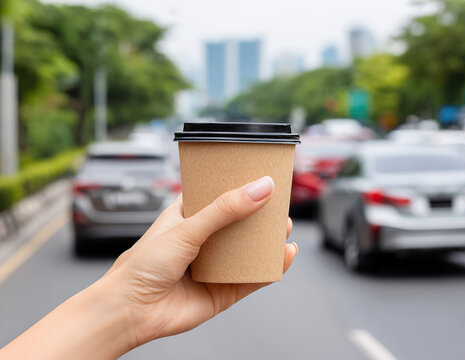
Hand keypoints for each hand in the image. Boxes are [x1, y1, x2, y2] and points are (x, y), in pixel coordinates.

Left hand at [101, 176, 296, 348]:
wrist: (130, 311)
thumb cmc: (141, 267)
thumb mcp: (186, 228)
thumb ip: (224, 210)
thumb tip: (258, 189)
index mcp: (188, 216)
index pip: (218, 194)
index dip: (239, 185)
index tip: (260, 175)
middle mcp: (203, 240)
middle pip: (238, 222)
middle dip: (259, 214)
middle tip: (278, 204)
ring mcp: (214, 266)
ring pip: (248, 251)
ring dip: (267, 241)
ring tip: (283, 228)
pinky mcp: (222, 290)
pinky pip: (252, 278)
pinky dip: (269, 269)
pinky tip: (282, 257)